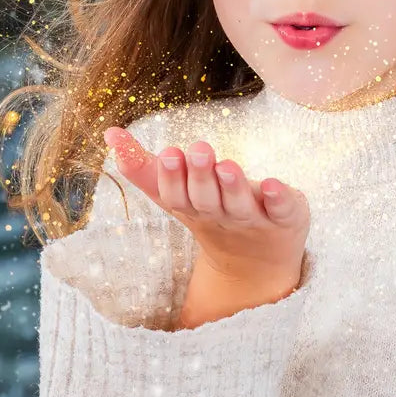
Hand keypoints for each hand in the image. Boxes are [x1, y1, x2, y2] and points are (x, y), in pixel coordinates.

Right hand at [102, 126, 310, 288]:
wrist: (257, 263)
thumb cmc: (212, 215)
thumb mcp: (176, 194)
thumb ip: (144, 167)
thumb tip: (110, 133)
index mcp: (192, 208)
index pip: (176, 196)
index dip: (172, 178)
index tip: (169, 154)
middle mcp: (220, 215)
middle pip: (206, 199)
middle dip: (200, 176)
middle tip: (199, 150)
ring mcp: (253, 218)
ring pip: (241, 204)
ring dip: (233, 186)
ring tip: (227, 165)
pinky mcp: (285, 217)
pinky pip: (282, 210)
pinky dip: (279, 199)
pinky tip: (276, 184)